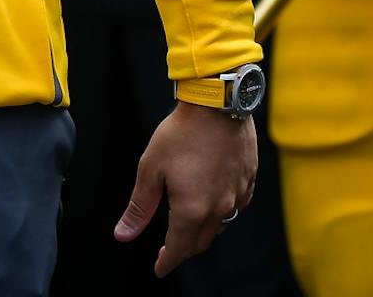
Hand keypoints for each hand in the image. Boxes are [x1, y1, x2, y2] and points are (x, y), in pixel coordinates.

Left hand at [115, 102, 256, 278]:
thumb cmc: (181, 133)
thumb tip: (123, 234)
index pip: (178, 249)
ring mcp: (237, 195)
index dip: (167, 262)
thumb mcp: (150, 169)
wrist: (218, 103)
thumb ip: (139, 206)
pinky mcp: (249, 180)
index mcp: (192, 210)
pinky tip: (214, 201)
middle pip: (201, 242)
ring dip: (203, 232)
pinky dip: (222, 212)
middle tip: (169, 250)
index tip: (159, 268)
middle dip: (183, 250)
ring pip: (221, 226)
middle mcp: (219, 208)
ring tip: (189, 227)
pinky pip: (236, 206)